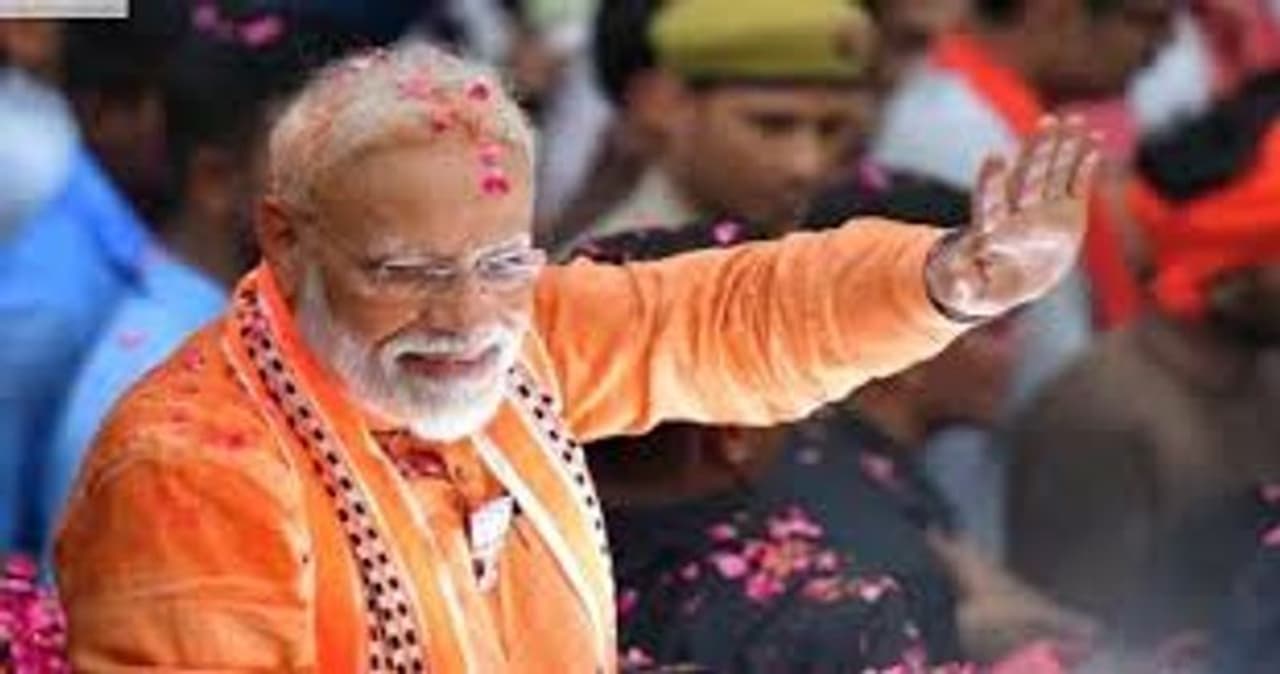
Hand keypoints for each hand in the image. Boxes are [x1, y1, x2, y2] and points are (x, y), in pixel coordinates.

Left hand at [926, 116, 1101, 319]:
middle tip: (1046, 123)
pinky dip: (1086, 164)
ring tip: (1074, 120)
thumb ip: (962, 286)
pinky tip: (1096, 140)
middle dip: (1037, 151)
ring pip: (1053, 173)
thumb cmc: (983, 289)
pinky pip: (1077, 184)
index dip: (991, 182)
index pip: (990, 202)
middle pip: (1027, 178)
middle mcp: (1018, 212)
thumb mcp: (969, 293)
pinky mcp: (1066, 212)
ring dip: (1064, 147)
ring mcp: (1044, 209)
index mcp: (993, 230)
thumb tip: (955, 283)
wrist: (1008, 282)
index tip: (994, 159)